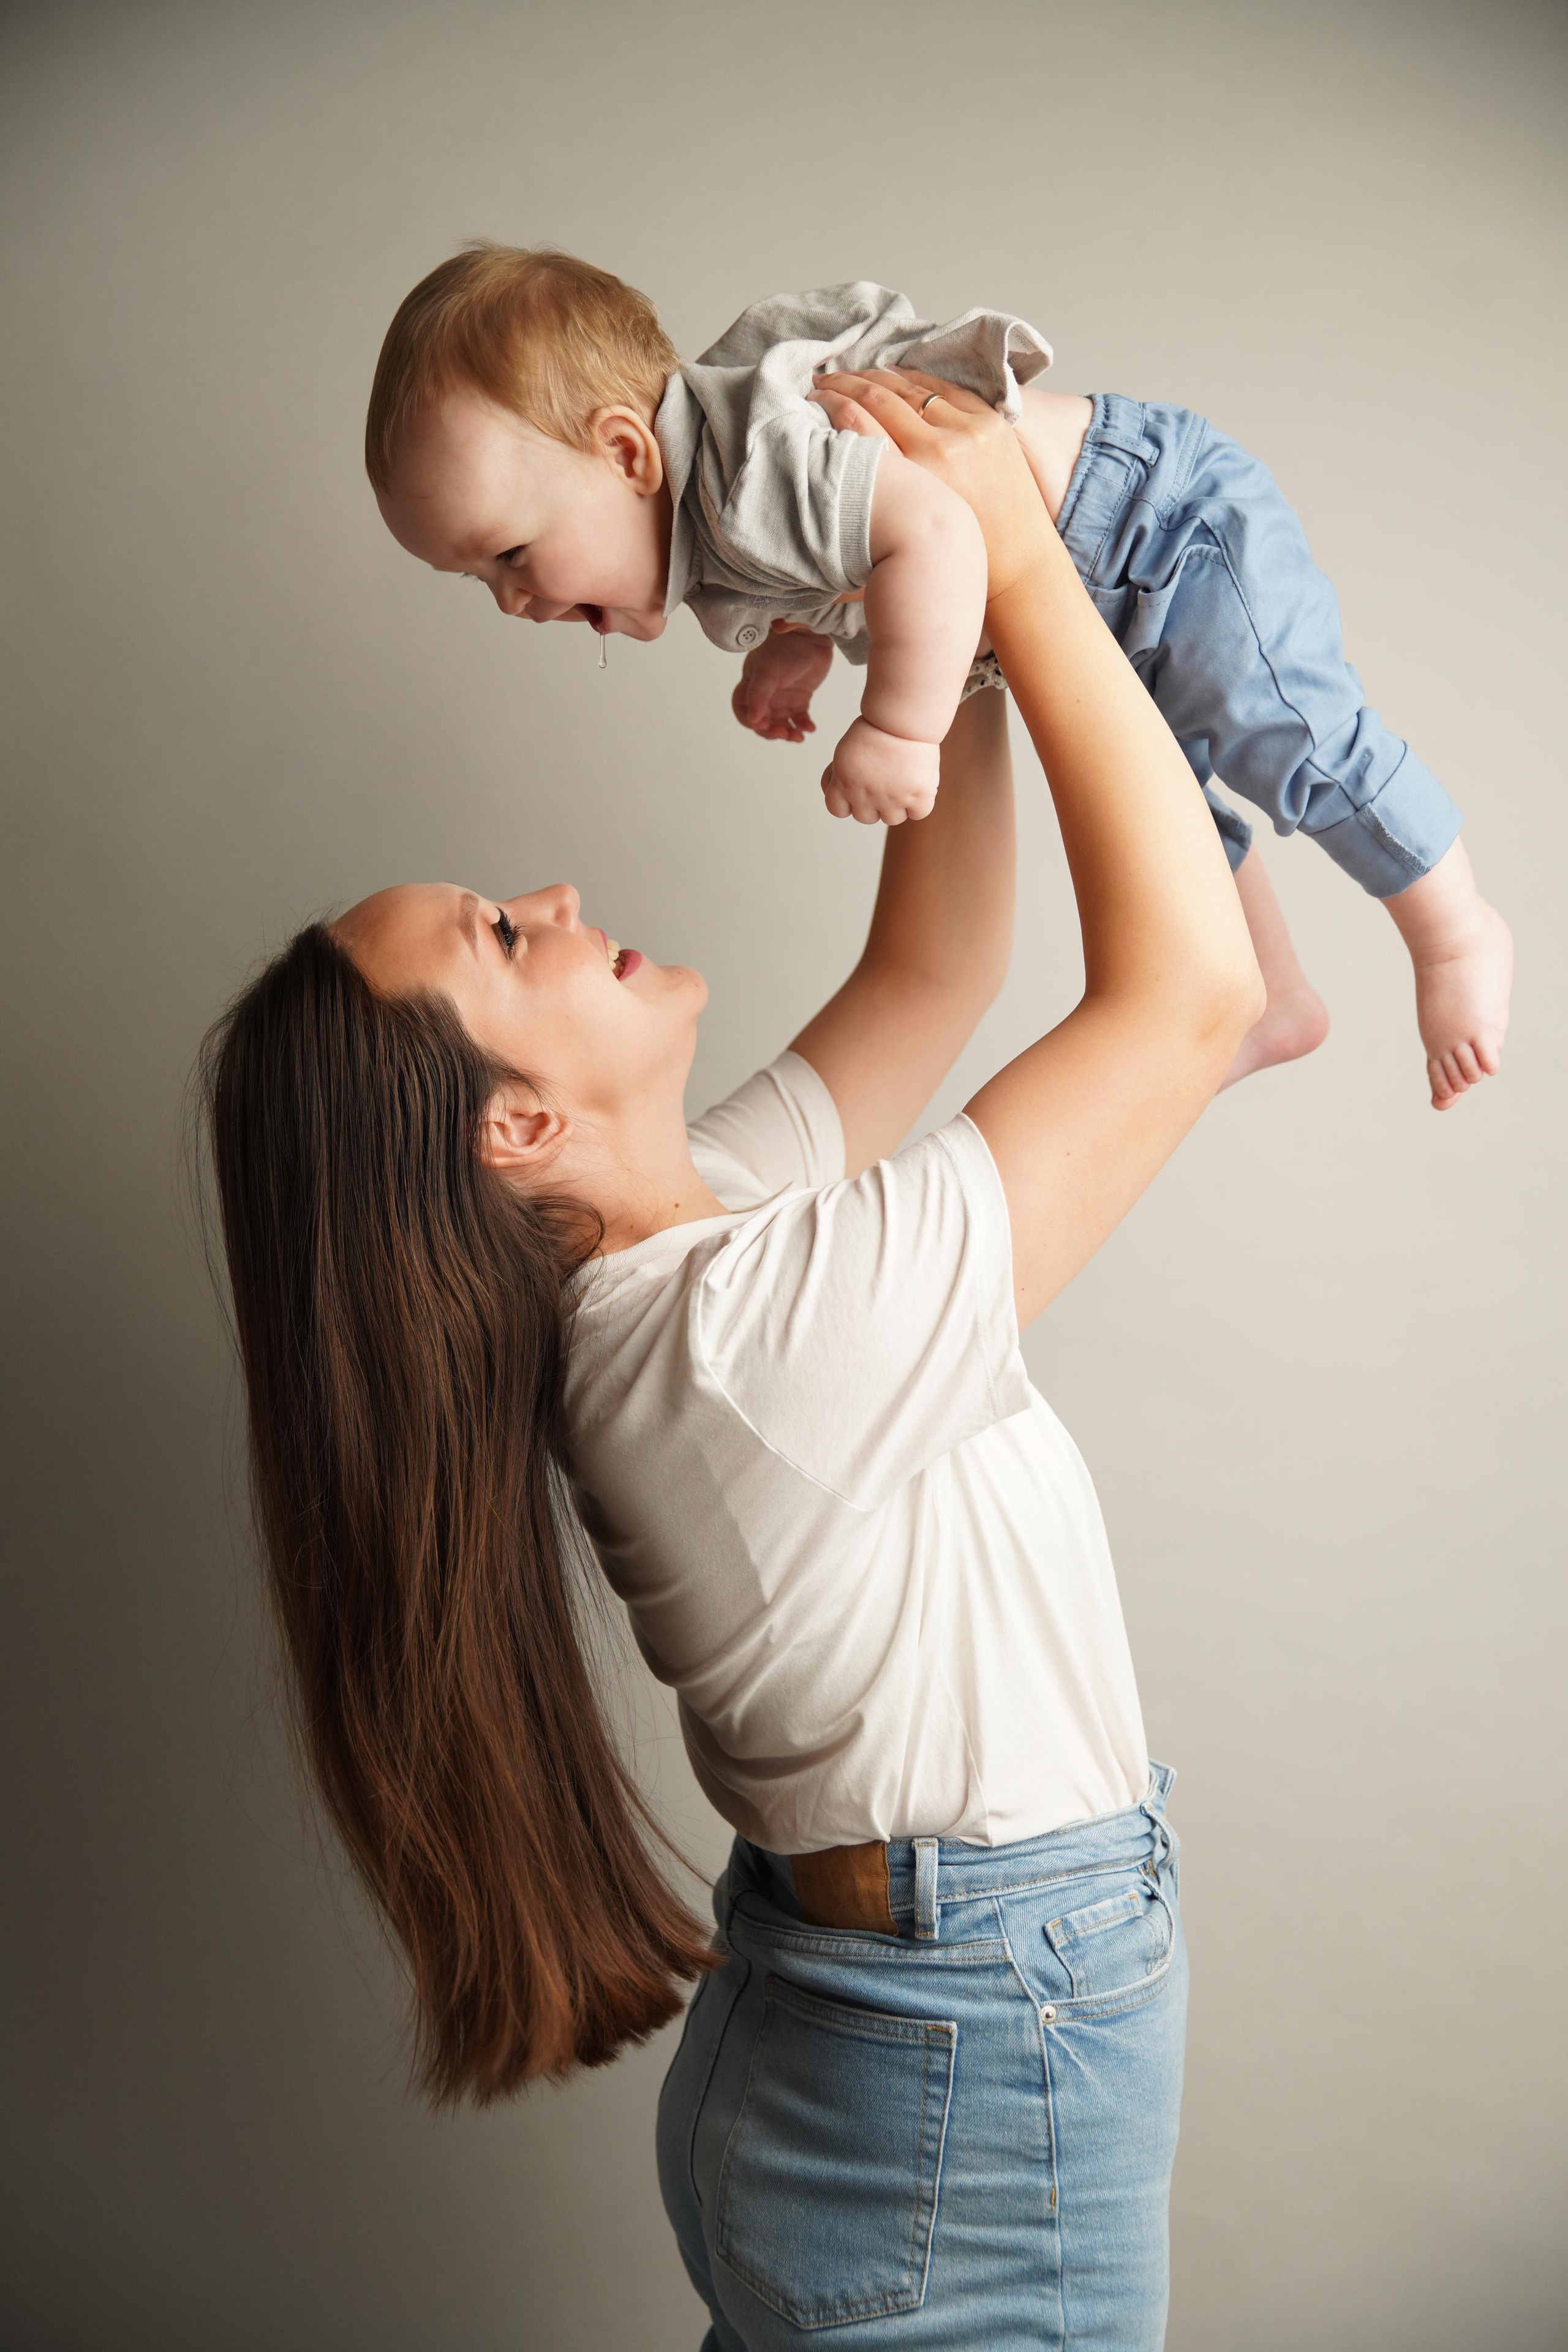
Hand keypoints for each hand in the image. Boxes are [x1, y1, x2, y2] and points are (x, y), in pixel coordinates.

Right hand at [732, 624, 835, 742]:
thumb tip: (753, 720)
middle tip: (784, 733)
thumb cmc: (784, 649)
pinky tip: (810, 729)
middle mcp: (765, 694)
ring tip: (798, 737)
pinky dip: (804, 726)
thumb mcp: (767, 672)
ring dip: (788, 733)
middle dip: (771, 731)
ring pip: (781, 723)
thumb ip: (758, 696)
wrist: (811, 635)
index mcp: (751, 685)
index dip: (749, 721)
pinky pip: (800, 718)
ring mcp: (783, 697)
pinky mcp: (801, 697)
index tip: (763, 725)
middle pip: (762, 722)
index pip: (742, 710)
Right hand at [811, 368, 1048, 603]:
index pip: (859, 422)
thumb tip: (825, 482)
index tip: (814, 397)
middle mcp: (941, 447)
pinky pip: (948, 388)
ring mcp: (971, 430)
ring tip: (856, 374)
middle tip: (824, 379)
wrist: (1019, 564)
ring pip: (913, 388)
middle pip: (881, 397)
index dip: (832, 402)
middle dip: (847, 383)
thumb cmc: (957, 559)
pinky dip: (919, 379)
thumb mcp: (904, 535)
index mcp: (914, 478)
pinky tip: (897, 374)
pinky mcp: (993, 423)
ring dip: (879, 376)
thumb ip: (867, 507)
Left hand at [822, 716, 939, 825]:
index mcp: (843, 783)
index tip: (857, 788)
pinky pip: (918, 813)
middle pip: (866, 817)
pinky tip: (919, 786)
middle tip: (884, 779)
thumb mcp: (845, 751)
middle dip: (873, 802)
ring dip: (897, 805)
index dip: (847, 802)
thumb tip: (835, 788)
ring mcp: (892, 799)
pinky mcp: (918, 796)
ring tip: (903, 780)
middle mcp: (865, 796)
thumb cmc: (875, 727)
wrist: (901, 716)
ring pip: (893, 818)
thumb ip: (841, 774)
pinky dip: (920, 804)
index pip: (837, 810)